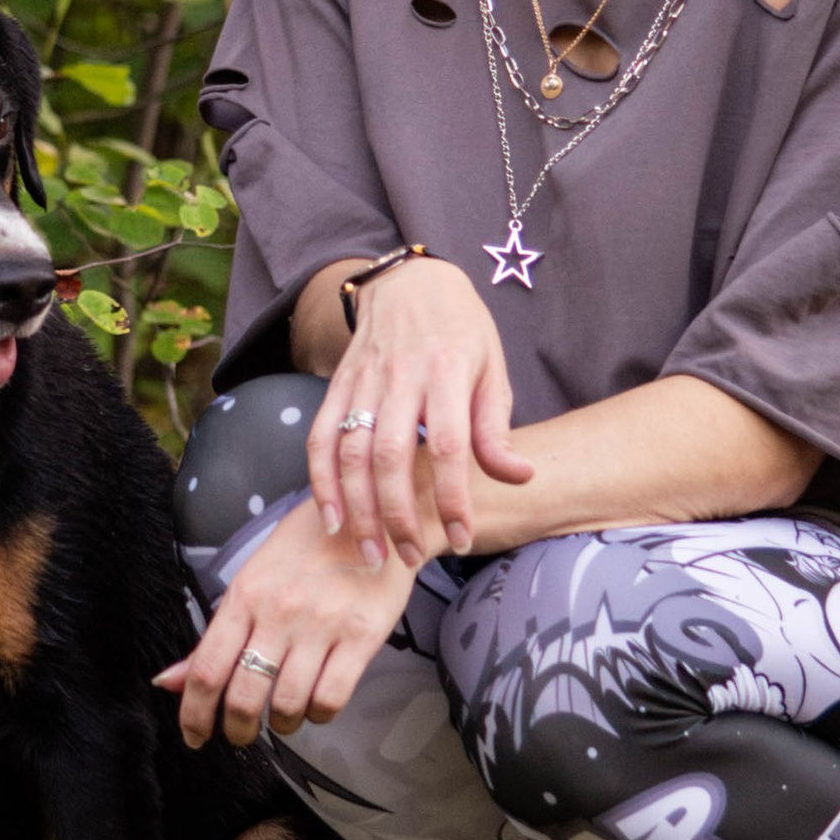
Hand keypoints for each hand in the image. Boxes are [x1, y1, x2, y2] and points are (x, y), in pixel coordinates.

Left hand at [154, 498, 418, 744]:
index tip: (195, 737)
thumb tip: (166, 682)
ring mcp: (323, 624)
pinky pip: (331, 698)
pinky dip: (318, 715)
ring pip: (287, 705)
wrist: (371, 516)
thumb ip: (214, 638)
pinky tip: (316, 704)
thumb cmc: (306, 550)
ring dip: (280, 724)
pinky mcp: (363, 635)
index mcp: (245, 595)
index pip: (206, 669)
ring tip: (283, 716)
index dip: (193, 714)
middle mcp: (279, 611)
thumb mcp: (251, 581)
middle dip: (236, 729)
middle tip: (240, 735)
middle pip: (243, 695)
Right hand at [306, 255, 529, 566]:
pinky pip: (320, 438)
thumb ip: (496, 428)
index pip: (451, 443)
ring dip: (357, 508)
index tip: (461, 537)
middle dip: (398, 514)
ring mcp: (363, 380)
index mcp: (449, 370)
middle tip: (409, 558)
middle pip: (391, 454)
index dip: (454, 496)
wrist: (409, 281)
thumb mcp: (492, 369)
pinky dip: (320, 481)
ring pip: (350, 452)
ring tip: (372, 552)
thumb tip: (519, 477)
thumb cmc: (461, 331)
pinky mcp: (337, 386)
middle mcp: (402, 375)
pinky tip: (331, 519)